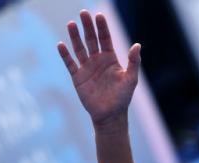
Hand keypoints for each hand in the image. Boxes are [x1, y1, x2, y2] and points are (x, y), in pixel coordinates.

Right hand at [57, 10, 140, 126]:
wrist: (110, 115)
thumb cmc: (123, 97)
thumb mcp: (131, 79)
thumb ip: (134, 62)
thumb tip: (137, 45)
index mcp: (111, 59)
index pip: (105, 39)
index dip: (102, 27)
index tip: (99, 15)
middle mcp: (98, 60)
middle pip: (91, 39)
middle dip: (88, 26)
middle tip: (83, 13)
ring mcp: (87, 68)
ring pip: (79, 48)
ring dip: (75, 37)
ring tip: (71, 24)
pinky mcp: (78, 77)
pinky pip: (70, 63)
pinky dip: (65, 54)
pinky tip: (61, 44)